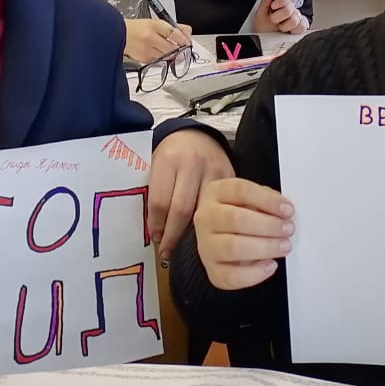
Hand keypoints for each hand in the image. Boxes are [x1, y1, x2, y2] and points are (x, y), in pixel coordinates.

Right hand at [125, 18, 192, 63]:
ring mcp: (147, 50)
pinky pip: (161, 61)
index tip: (187, 42)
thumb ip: (175, 28)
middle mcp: (151, 38)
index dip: (184, 39)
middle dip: (181, 50)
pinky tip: (162, 54)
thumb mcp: (157, 22)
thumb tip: (187, 36)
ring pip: (168, 57)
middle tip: (184, 49)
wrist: (120, 34)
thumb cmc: (139, 28)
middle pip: (173, 48)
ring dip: (175, 56)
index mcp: (155, 25)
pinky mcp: (145, 60)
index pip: (174, 33)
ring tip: (174, 51)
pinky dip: (165, 59)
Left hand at [149, 130, 233, 259]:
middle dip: (173, 236)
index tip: (155, 237)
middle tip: (167, 250)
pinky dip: (213, 223)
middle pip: (182, 210)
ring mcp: (214, 171)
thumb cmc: (172, 155)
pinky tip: (206, 233)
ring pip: (204, 212)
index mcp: (168, 160)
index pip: (160, 201)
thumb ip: (155, 192)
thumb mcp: (156, 165)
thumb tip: (153, 230)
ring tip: (186, 248)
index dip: (156, 224)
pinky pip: (222, 207)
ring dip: (194, 234)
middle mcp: (192, 164)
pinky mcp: (230, 177)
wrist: (197, 135)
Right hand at [194, 177, 293, 289]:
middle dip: (268, 225)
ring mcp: (206, 245)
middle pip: (236, 219)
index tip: (288, 209)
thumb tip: (284, 210)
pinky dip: (255, 273)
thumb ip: (265, 199)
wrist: (218, 231)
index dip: (267, 200)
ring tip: (284, 246)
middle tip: (288, 229)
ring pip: (233, 247)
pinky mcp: (212, 270)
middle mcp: (206, 218)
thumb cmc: (238, 211)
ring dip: (265, 247)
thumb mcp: (250, 196)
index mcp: (216, 192)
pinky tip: (270, 264)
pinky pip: (231, 277)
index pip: (240, 191)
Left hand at [254, 0, 308, 34]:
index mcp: (281, 3)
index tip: (273, 6)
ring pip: (296, 19)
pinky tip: (288, 31)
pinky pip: (302, 27)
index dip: (282, 0)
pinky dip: (295, 30)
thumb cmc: (263, 26)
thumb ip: (264, 3)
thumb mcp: (260, 14)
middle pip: (290, 8)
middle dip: (279, 16)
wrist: (266, 38)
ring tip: (280, 27)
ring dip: (286, 25)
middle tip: (274, 20)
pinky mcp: (300, 27)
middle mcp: (290, 9)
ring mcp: (296, 18)